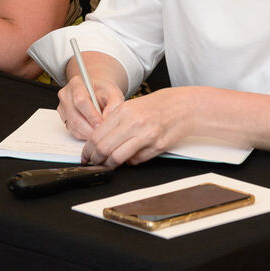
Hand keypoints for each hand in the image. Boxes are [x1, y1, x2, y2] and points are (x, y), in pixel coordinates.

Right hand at [56, 70, 128, 142]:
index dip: (91, 115)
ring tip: (100, 132)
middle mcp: (66, 95)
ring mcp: (63, 107)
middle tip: (102, 132)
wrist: (96, 92)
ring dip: (88, 133)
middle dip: (90, 128)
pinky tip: (93, 131)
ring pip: (73, 126)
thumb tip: (108, 116)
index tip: (101, 123)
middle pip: (75, 116)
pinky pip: (73, 131)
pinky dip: (84, 134)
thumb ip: (114, 103)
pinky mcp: (64, 118)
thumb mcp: (113, 92)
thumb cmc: (103, 91)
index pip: (80, 101)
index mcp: (76, 84)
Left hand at [79, 87, 200, 166]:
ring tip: (108, 164)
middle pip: (104, 149)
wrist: (183, 107)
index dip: (88, 149)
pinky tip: (130, 157)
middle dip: (95, 159)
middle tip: (94, 162)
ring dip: (109, 164)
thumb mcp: (132, 107)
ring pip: (117, 158)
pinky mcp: (156, 147)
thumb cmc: (157, 106)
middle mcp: (134, 123)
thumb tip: (99, 142)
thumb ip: (115, 122)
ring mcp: (146, 136)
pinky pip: (136, 161)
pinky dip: (130, 162)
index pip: (97, 135)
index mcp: (124, 111)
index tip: (86, 155)